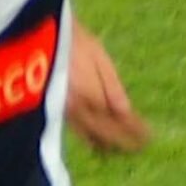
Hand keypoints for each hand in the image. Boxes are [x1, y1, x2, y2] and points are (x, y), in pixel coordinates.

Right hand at [64, 26, 148, 154]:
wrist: (36, 33)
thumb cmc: (72, 39)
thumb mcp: (97, 56)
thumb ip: (112, 86)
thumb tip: (126, 113)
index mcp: (92, 94)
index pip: (118, 121)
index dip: (134, 131)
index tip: (150, 138)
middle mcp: (78, 108)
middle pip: (105, 132)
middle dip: (123, 142)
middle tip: (140, 148)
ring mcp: (64, 110)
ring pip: (90, 135)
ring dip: (107, 144)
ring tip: (121, 151)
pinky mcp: (54, 108)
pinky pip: (77, 131)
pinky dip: (90, 140)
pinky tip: (96, 144)